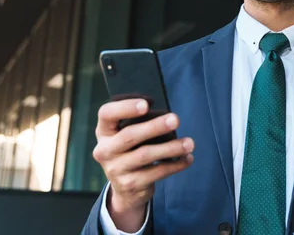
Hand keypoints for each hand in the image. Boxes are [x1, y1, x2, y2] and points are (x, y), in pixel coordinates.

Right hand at [93, 98, 194, 231]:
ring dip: (171, 148)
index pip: (106, 114)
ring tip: (189, 143)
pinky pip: (156, 172)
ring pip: (145, 155)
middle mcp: (105, 150)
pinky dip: (175, 165)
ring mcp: (115, 169)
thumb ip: (137, 123)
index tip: (146, 105)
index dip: (125, 107)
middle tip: (176, 119)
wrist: (124, 188)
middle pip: (129, 135)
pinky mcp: (130, 184)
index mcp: (104, 131)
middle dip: (155, 126)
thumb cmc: (130, 150)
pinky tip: (187, 158)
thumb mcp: (125, 136)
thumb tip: (166, 116)